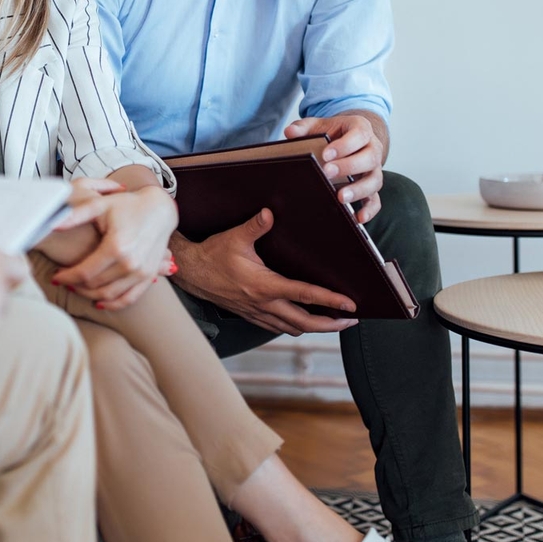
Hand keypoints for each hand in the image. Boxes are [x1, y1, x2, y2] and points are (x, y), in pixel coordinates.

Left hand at [51, 186, 176, 310]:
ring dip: (90, 295)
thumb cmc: (129, 205)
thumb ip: (76, 215)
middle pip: (94, 285)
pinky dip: (113, 304)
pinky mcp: (149, 276)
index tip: (56, 275)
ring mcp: (142, 272)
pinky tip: (99, 302)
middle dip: (75, 285)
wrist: (160, 209)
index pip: (84, 272)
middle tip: (64, 280)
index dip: (67, 277)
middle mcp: (130, 263)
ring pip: (109, 294)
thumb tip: (51, 224)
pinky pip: (129, 298)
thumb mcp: (101, 205)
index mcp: (116, 247)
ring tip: (77, 288)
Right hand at [172, 208, 358, 335]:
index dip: (330, 301)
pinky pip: (280, 327)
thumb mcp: (234, 237)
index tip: (350, 305)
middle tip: (351, 320)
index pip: (305, 295)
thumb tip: (269, 213)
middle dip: (331, 324)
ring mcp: (257, 313)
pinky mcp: (251, 315)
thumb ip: (255, 226)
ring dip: (315, 327)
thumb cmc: (213, 255)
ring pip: (294, 329)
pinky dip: (296, 326)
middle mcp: (264, 304)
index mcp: (264, 286)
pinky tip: (304, 319)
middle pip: (305, 323)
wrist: (191, 273)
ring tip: (334, 322)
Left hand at [284, 113, 385, 223]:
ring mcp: (374, 169)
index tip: (326, 154)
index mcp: (361, 128)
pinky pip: (375, 200)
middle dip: (348, 167)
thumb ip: (305, 127)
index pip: (358, 135)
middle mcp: (373, 149)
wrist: (350, 138)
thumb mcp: (319, 125)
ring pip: (374, 180)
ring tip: (340, 197)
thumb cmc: (334, 133)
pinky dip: (369, 210)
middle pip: (369, 158)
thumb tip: (289, 132)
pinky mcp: (372, 186)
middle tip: (328, 173)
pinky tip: (357, 218)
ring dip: (358, 190)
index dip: (344, 146)